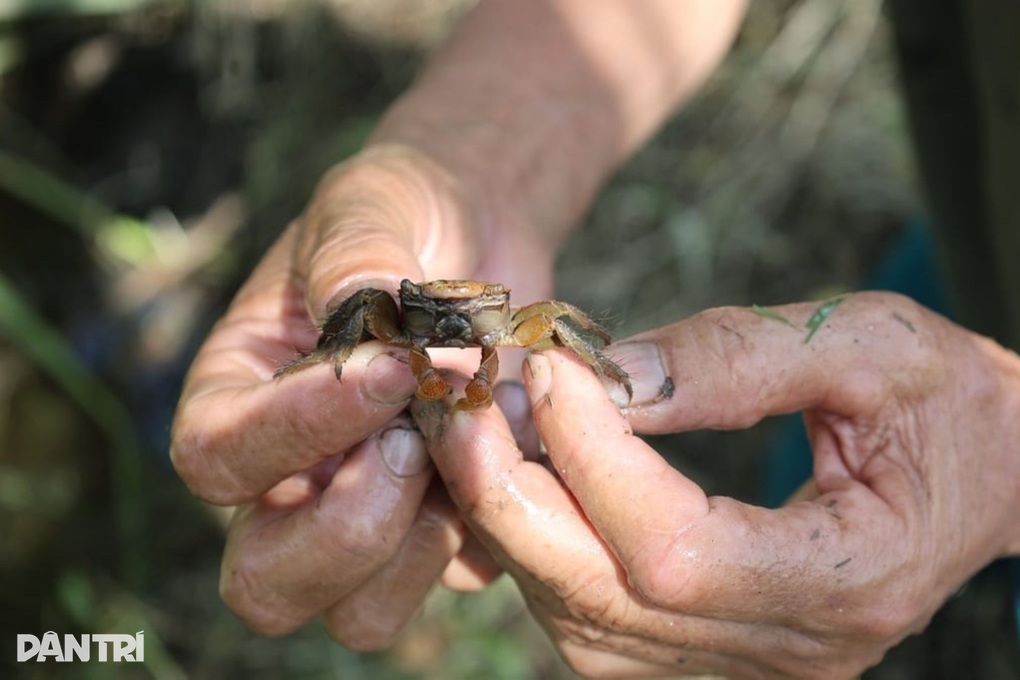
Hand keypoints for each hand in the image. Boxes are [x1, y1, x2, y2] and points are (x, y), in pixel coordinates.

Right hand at [170, 144, 548, 646]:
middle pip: (268, 581)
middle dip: (347, 529)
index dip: (298, 432)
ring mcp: (370, 510)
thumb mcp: (368, 207)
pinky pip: (461, 577)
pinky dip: (496, 526)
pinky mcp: (447, 522)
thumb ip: (356, 259)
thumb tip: (380, 327)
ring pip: (362, 610)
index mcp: (238, 396)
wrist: (477, 229)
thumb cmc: (401, 211)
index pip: (219, 457)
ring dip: (424, 544)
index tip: (390, 368)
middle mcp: (291, 476)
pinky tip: (519, 441)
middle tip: (413, 442)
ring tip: (472, 440)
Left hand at [412, 292, 1019, 677]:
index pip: (677, 551)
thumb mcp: (871, 345)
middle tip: (470, 402)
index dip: (594, 456)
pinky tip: (529, 479)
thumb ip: (743, 355)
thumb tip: (608, 373)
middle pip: (607, 602)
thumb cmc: (943, 402)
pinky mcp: (711, 651)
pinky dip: (541, 550)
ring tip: (488, 430)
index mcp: (850, 580)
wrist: (988, 468)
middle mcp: (792, 649)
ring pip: (583, 622)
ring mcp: (746, 665)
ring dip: (515, 523)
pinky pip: (591, 621)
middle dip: (514, 497)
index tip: (551, 361)